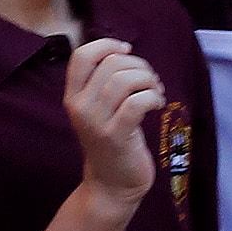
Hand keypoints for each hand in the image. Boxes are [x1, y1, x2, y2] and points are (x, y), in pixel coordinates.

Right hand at [65, 37, 169, 204]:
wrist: (111, 185)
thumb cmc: (111, 141)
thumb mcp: (99, 109)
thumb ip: (104, 82)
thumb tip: (124, 51)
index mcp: (72, 96)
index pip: (81, 56)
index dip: (107, 45)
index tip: (127, 50)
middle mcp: (79, 107)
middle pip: (111, 64)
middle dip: (138, 65)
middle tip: (150, 80)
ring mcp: (96, 122)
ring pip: (125, 80)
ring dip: (148, 80)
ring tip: (156, 91)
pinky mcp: (116, 136)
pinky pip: (138, 102)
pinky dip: (154, 97)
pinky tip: (158, 104)